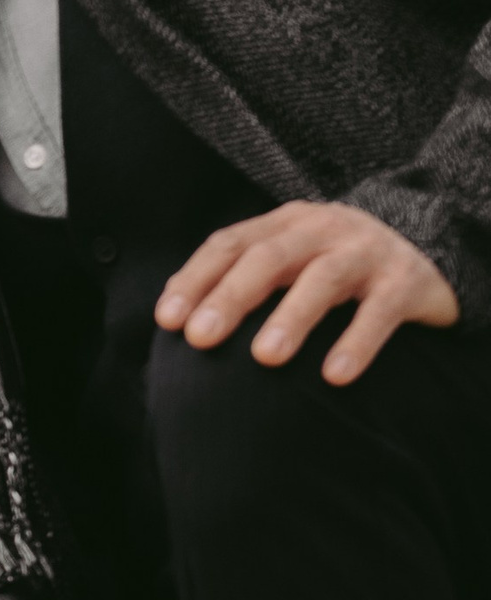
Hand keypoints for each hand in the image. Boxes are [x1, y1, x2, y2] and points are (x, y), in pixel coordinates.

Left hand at [157, 201, 457, 385]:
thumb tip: (176, 323)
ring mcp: (366, 251)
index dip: (195, 279)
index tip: (168, 321)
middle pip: (268, 256)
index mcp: (284, 223)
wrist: (432, 247)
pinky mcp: (407, 281)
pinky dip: (357, 341)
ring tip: (265, 357)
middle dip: (231, 297)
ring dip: (291, 317)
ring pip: (323, 278)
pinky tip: (335, 376)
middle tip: (201, 338)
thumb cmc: (339, 267)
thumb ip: (241, 279)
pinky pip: (380, 311)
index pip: (229, 244)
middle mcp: (322, 229)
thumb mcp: (290, 261)